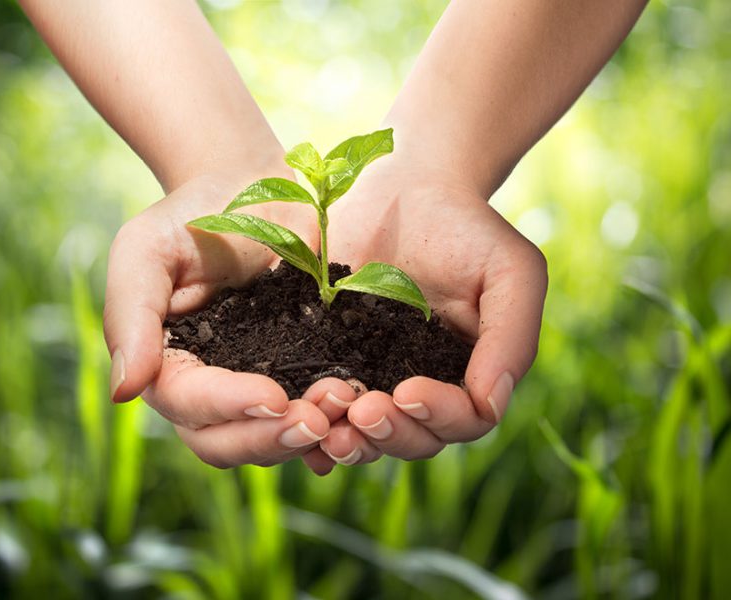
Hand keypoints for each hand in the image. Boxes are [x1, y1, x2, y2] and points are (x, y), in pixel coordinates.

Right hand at [105, 170, 341, 468]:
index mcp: (167, 365)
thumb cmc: (191, 215)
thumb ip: (131, 317)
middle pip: (226, 442)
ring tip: (347, 405)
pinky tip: (360, 414)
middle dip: (270, 438)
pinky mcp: (299, 371)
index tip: (274, 395)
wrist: (252, 188)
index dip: (229, 407)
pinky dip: (333, 424)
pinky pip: (311, 413)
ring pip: (270, 437)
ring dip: (307, 434)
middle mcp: (208, 388)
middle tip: (317, 420)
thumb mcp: (146, 252)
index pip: (189, 404)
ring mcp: (255, 384)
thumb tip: (125, 392)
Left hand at [306, 152, 546, 465]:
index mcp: (468, 373)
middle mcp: (422, 384)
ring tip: (327, 427)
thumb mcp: (510, 272)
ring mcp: (374, 375)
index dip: (438, 416)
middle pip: (413, 439)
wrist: (406, 187)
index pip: (464, 420)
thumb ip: (511, 337)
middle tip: (361, 412)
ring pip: (366, 434)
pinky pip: (322, 407)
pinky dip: (312, 428)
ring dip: (349, 441)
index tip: (407, 389)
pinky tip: (293, 422)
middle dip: (388, 434)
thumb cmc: (468, 228)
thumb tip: (492, 403)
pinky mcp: (330, 358)